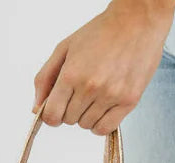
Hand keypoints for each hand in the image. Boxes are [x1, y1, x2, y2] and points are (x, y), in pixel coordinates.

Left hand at [33, 0, 174, 134]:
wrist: (137, 22)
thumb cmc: (101, 32)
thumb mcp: (65, 48)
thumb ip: (45, 78)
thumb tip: (36, 108)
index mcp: (72, 73)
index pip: (52, 115)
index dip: (51, 115)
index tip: (56, 110)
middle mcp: (90, 87)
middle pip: (69, 120)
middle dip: (70, 109)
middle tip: (80, 91)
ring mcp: (110, 96)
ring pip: (86, 125)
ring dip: (86, 115)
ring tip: (95, 94)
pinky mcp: (128, 101)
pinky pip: (105, 128)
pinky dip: (100, 124)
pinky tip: (103, 108)